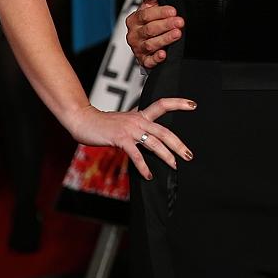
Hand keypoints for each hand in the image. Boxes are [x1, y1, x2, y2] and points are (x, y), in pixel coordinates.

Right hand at [65, 98, 195, 180]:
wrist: (83, 120)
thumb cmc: (104, 123)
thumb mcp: (125, 121)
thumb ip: (137, 125)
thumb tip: (148, 134)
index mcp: (141, 114)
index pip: (163, 104)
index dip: (179, 103)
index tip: (194, 104)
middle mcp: (138, 120)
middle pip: (164, 131)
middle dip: (178, 144)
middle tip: (189, 155)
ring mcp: (130, 129)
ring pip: (154, 143)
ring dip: (166, 156)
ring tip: (175, 165)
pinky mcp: (120, 139)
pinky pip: (136, 154)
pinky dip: (144, 166)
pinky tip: (149, 174)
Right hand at [126, 0, 184, 68]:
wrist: (147, 44)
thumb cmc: (149, 22)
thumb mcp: (150, 6)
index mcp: (134, 20)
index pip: (146, 15)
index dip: (160, 12)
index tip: (173, 11)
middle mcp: (134, 34)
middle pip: (149, 29)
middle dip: (166, 25)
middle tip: (179, 22)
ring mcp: (138, 47)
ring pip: (150, 44)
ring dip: (164, 39)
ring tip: (177, 34)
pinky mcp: (144, 60)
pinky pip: (149, 60)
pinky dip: (156, 58)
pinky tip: (163, 54)